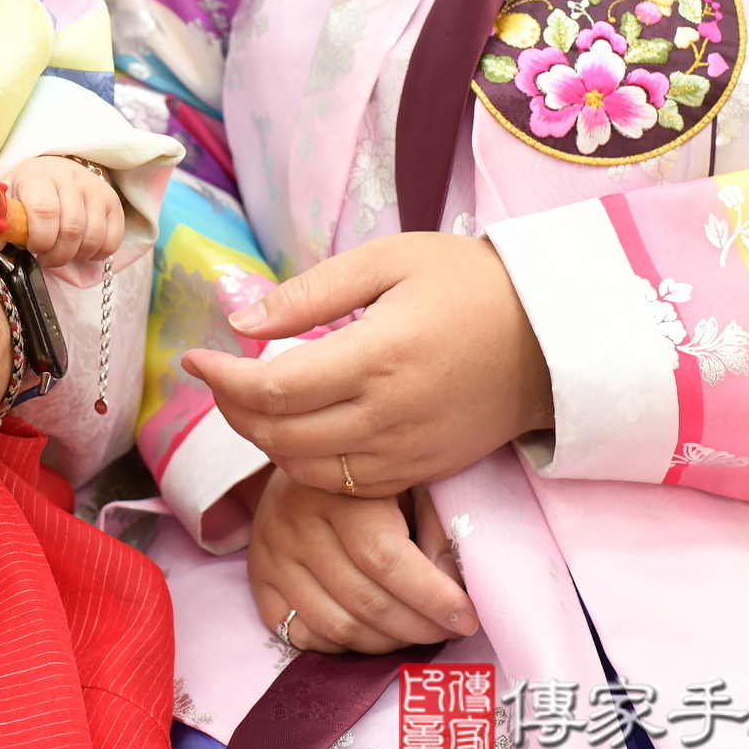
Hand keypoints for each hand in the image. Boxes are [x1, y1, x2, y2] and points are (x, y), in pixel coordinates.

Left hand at [6, 155, 122, 267]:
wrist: (55, 167)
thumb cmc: (28, 187)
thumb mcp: (9, 196)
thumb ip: (2, 220)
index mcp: (39, 177)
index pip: (45, 211)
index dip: (40, 239)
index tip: (33, 248)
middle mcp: (71, 179)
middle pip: (72, 229)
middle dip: (58, 255)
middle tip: (46, 259)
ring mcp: (95, 189)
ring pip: (93, 236)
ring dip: (76, 256)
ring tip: (63, 254)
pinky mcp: (112, 200)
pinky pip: (113, 237)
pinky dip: (98, 253)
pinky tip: (82, 251)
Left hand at [181, 234, 550, 498]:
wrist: (553, 336)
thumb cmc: (467, 283)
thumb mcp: (388, 261)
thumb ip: (310, 293)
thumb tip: (241, 323)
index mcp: (379, 354)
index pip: (274, 388)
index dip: (221, 380)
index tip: (194, 358)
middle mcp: (390, 414)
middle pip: (280, 436)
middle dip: (233, 412)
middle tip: (217, 379)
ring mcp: (408, 451)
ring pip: (306, 470)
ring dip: (264, 443)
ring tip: (250, 404)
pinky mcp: (422, 472)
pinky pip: (345, 486)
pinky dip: (305, 466)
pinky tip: (297, 431)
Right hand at [245, 470, 474, 653]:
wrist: (302, 460)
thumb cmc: (369, 478)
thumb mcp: (410, 483)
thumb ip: (436, 530)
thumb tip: (452, 589)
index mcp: (335, 491)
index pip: (385, 559)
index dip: (432, 597)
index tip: (467, 618)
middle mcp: (293, 523)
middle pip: (364, 601)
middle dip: (420, 627)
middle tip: (449, 629)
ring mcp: (270, 556)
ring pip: (338, 627)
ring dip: (388, 643)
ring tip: (417, 631)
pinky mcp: (258, 582)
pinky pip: (304, 637)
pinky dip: (346, 645)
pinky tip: (373, 631)